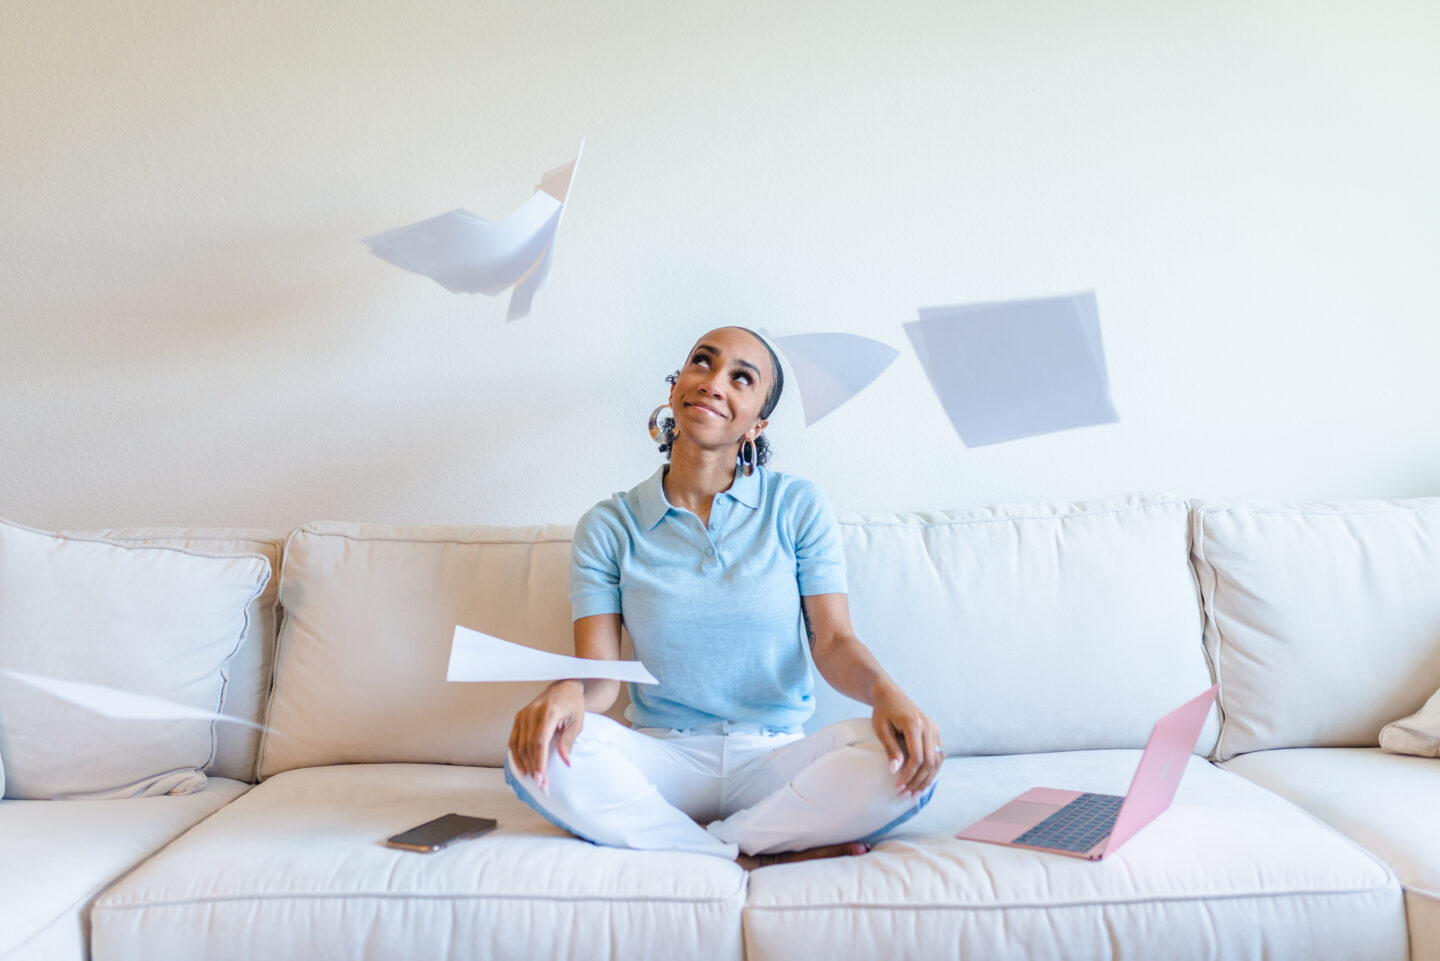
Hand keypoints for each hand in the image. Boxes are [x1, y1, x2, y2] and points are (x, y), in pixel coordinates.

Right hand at [508, 679, 585, 793]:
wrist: (563, 687)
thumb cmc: (573, 705)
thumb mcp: (577, 722)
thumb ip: (568, 741)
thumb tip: (566, 762)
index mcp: (549, 712)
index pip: (539, 742)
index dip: (539, 762)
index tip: (542, 779)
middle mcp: (532, 712)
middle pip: (528, 746)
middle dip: (534, 768)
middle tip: (541, 785)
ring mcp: (523, 714)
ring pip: (518, 745)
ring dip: (524, 764)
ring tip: (532, 779)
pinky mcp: (519, 717)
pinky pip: (513, 739)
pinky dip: (516, 755)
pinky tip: (522, 767)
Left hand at [870, 682, 942, 797]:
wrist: (892, 695)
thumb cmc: (883, 712)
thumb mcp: (881, 729)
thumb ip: (890, 749)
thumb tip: (895, 771)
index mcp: (915, 725)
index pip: (917, 757)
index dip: (909, 775)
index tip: (899, 786)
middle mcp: (929, 727)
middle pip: (930, 761)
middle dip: (919, 780)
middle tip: (907, 793)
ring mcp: (934, 729)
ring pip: (937, 760)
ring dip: (928, 778)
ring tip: (916, 791)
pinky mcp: (935, 732)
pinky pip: (938, 755)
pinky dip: (933, 769)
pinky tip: (924, 781)